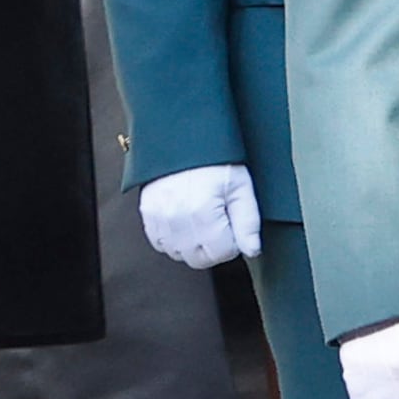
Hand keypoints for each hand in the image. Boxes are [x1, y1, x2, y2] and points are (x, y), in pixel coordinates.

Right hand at [139, 165, 260, 271]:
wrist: (182, 138)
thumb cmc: (215, 160)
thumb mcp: (241, 187)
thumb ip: (248, 222)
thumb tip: (252, 250)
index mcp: (202, 211)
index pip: (221, 254)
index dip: (234, 244)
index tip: (235, 228)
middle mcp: (176, 218)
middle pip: (198, 259)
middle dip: (214, 248)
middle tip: (221, 225)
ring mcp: (158, 217)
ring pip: (177, 254)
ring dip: (193, 245)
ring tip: (203, 221)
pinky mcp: (147, 214)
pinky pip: (159, 243)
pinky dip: (173, 239)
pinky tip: (186, 222)